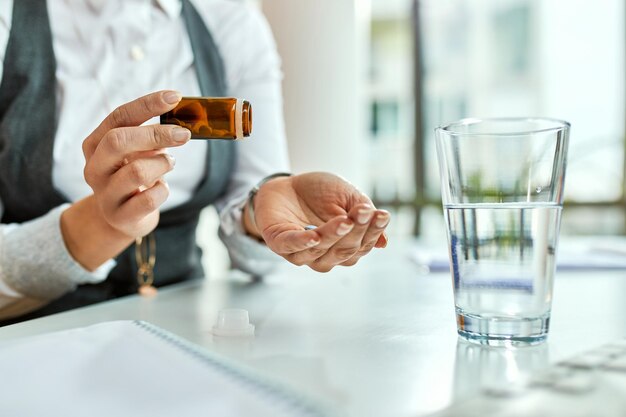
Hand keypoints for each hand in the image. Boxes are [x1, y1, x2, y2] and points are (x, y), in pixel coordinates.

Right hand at [82, 90, 189, 237]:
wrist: (121, 219)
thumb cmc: (133, 176)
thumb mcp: (137, 152)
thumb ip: (151, 136)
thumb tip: (182, 121)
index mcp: (95, 144)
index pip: (118, 117)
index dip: (148, 104)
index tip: (176, 97)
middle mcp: (94, 167)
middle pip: (119, 140)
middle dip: (156, 134)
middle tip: (184, 134)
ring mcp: (105, 194)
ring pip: (138, 171)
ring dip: (163, 164)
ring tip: (168, 164)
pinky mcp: (120, 216)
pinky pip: (150, 199)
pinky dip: (163, 190)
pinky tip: (160, 188)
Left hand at [249, 172, 389, 271]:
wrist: (287, 184)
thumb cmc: (321, 194)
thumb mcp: (347, 198)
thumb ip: (363, 217)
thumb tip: (383, 243)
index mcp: (342, 248)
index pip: (362, 246)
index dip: (373, 232)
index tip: (382, 215)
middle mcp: (323, 256)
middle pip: (344, 251)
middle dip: (356, 232)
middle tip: (365, 212)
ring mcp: (300, 252)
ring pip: (319, 250)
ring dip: (333, 235)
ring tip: (345, 220)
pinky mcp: (278, 243)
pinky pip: (290, 246)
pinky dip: (302, 243)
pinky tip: (314, 236)